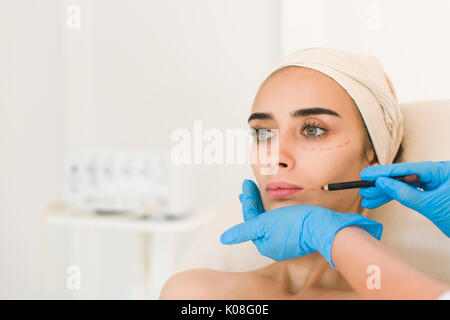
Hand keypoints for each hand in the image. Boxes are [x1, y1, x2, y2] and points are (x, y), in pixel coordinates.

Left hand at [220, 180, 382, 268]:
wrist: (323, 226)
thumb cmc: (295, 225)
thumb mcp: (264, 225)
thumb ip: (243, 230)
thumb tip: (224, 239)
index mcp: (264, 244)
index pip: (250, 219)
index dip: (247, 200)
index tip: (246, 184)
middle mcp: (273, 245)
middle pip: (258, 221)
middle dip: (252, 203)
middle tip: (247, 187)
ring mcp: (285, 240)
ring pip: (268, 221)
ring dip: (261, 206)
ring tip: (254, 193)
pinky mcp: (296, 235)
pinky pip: (279, 222)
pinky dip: (273, 212)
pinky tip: (272, 206)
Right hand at [359, 161, 449, 236]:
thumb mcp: (430, 206)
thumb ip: (405, 194)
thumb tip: (383, 183)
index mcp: (442, 171)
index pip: (407, 169)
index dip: (384, 172)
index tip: (367, 174)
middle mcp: (438, 174)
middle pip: (404, 176)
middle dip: (382, 184)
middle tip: (364, 188)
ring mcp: (435, 184)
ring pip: (404, 185)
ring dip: (385, 192)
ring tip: (368, 197)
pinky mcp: (432, 194)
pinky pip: (410, 193)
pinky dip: (395, 198)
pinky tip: (380, 200)